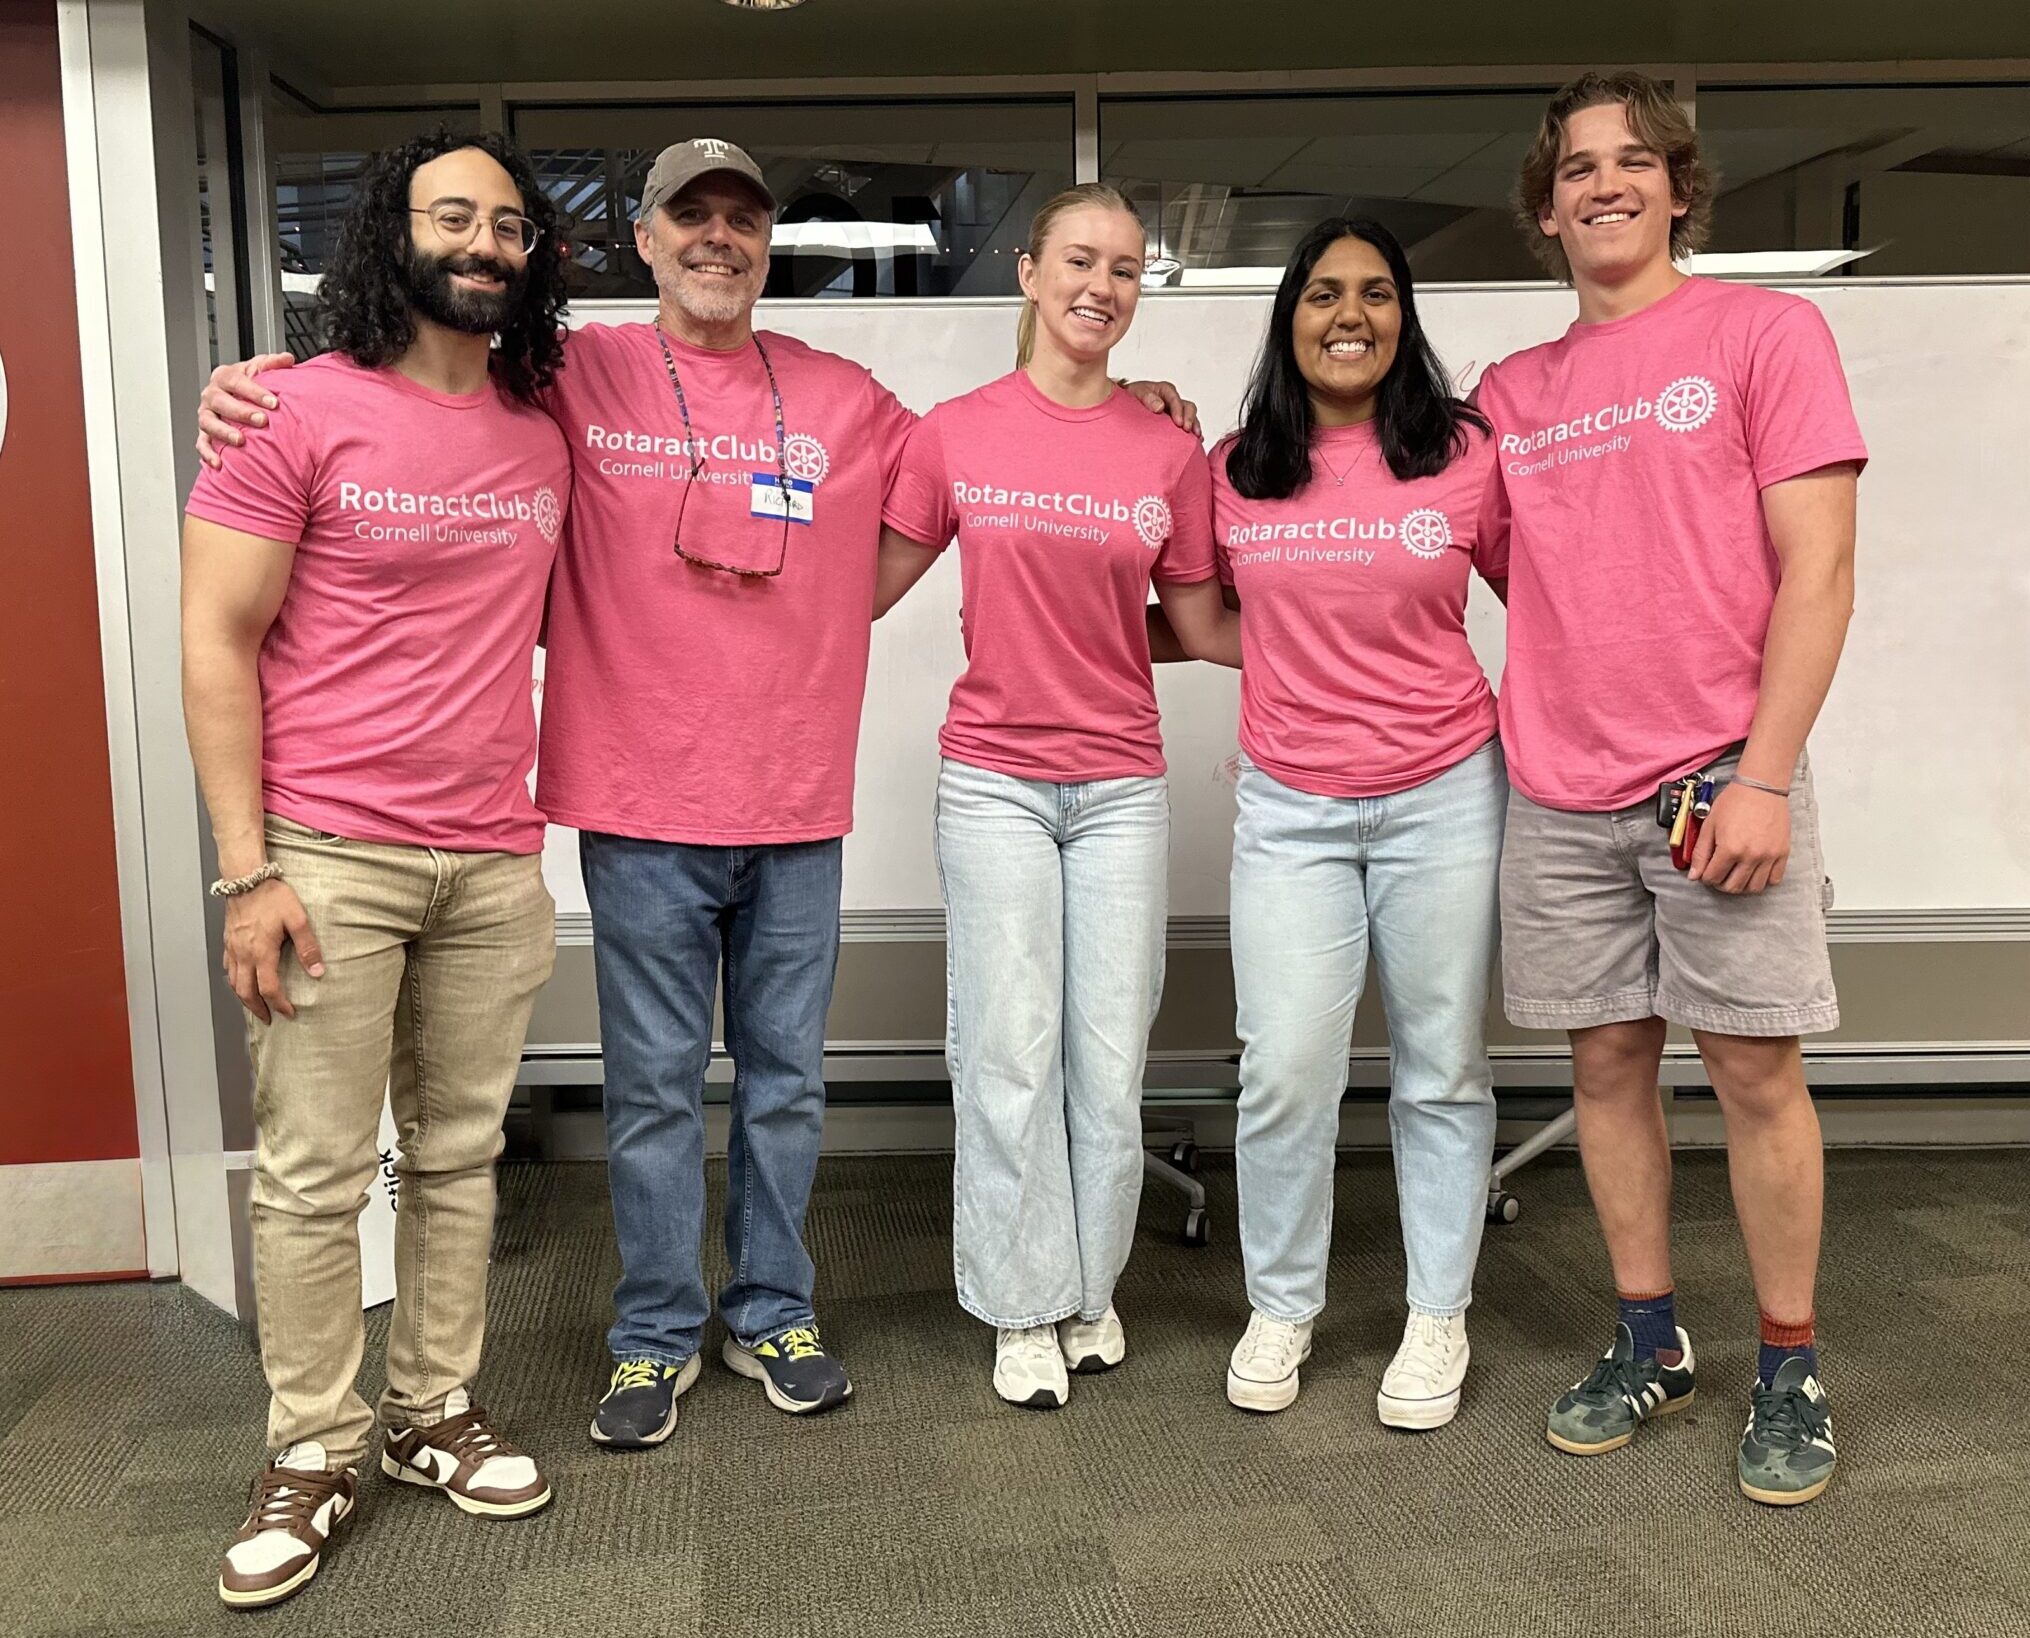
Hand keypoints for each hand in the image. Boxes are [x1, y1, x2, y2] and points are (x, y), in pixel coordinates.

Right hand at [196, 353, 294, 466]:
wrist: (238, 396)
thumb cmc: (249, 384)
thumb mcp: (261, 370)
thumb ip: (272, 364)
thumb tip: (287, 359)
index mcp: (224, 377)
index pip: (236, 381)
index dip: (254, 392)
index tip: (273, 402)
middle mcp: (212, 395)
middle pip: (221, 401)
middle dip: (241, 412)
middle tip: (261, 420)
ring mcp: (206, 414)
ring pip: (208, 422)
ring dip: (223, 432)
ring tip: (240, 441)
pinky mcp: (204, 432)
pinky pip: (202, 443)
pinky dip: (208, 453)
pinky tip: (219, 463)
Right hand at [222, 878, 323, 1021]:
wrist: (246, 878)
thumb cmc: (272, 896)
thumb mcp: (297, 919)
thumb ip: (308, 947)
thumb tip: (318, 971)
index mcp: (261, 952)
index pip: (268, 989)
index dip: (279, 1005)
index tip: (289, 1013)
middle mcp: (243, 954)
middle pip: (245, 992)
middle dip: (258, 1009)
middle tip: (269, 1019)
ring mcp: (233, 948)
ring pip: (233, 982)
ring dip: (244, 998)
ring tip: (255, 1006)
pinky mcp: (228, 940)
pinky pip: (227, 967)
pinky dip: (234, 980)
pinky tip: (241, 980)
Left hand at [1124, 379, 1198, 434]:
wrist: (1125, 405)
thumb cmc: (1131, 397)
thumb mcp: (1137, 393)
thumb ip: (1147, 397)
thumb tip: (1160, 407)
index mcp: (1165, 390)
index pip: (1175, 399)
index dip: (1179, 410)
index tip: (1178, 423)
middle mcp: (1173, 400)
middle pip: (1187, 407)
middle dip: (1189, 418)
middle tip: (1186, 430)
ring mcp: (1176, 411)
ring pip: (1190, 416)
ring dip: (1194, 425)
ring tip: (1196, 437)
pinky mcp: (1176, 421)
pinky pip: (1189, 424)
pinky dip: (1194, 431)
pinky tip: (1197, 439)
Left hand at [1688, 782, 1790, 894]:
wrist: (1761, 787)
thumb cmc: (1734, 802)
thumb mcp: (1709, 825)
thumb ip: (1700, 852)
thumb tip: (1694, 875)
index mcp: (1730, 849)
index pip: (1713, 878)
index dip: (1705, 877)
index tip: (1705, 872)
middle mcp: (1751, 856)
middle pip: (1733, 887)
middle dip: (1721, 883)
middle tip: (1719, 873)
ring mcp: (1769, 856)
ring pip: (1754, 888)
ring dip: (1741, 885)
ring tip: (1735, 873)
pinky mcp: (1782, 853)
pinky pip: (1774, 879)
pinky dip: (1763, 880)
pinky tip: (1754, 870)